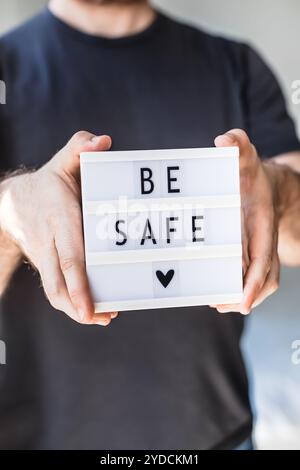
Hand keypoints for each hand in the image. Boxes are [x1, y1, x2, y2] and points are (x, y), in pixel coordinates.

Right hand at [0, 131, 117, 325]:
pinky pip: (57, 288)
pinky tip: (92, 309)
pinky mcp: (46, 265)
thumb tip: (102, 142)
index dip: (78, 281)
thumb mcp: (64, 161)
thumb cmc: (49, 183)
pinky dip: (72, 303)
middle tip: (103, 317)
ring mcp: (46, 256)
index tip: (90, 306)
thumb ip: (80, 148)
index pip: (69, 254)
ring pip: (55, 291)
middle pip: (60, 281)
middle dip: (79, 305)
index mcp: (59, 216)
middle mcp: (50, 241)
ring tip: (103, 317)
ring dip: (76, 310)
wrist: (13, 203)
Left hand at [211, 129, 279, 314]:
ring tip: (217, 303)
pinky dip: (238, 289)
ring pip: (260, 281)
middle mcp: (264, 241)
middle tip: (220, 305)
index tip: (243, 301)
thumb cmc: (250, 174)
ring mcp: (259, 250)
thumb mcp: (244, 155)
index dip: (254, 280)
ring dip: (241, 297)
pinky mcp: (251, 254)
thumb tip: (224, 141)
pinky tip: (217, 293)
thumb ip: (237, 144)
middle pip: (263, 278)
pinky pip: (251, 277)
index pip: (262, 256)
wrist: (266, 186)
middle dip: (245, 296)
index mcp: (263, 223)